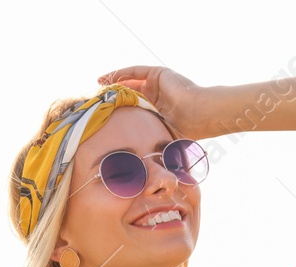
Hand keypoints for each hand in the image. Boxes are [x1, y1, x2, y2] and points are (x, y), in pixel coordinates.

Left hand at [99, 65, 214, 141]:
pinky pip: (136, 71)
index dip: (118, 109)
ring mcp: (157, 84)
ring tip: (98, 84)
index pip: (133, 107)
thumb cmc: (184, 132)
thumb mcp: (159, 139)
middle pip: (130, 92)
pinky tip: (107, 78)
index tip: (102, 114)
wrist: (198, 115)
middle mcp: (157, 95)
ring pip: (131, 80)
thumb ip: (148, 144)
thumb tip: (131, 167)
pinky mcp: (159, 74)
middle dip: (113, 94)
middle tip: (97, 98)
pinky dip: (121, 73)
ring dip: (114, 81)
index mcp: (157, 110)